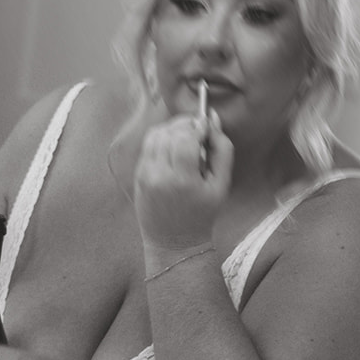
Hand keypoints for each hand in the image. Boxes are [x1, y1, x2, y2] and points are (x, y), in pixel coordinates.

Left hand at [133, 108, 231, 256]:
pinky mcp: (137, 174)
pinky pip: (148, 145)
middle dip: (185, 126)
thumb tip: (213, 119)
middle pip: (169, 132)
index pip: (185, 136)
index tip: (206, 131)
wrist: (173, 240)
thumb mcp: (221, 185)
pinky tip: (173, 152)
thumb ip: (222, 150)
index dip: (197, 126)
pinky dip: (162, 141)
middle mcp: (159, 175)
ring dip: (172, 130)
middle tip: (198, 135)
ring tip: (186, 141)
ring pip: (156, 134)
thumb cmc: (202, 213)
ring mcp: (145, 174)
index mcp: (183, 179)